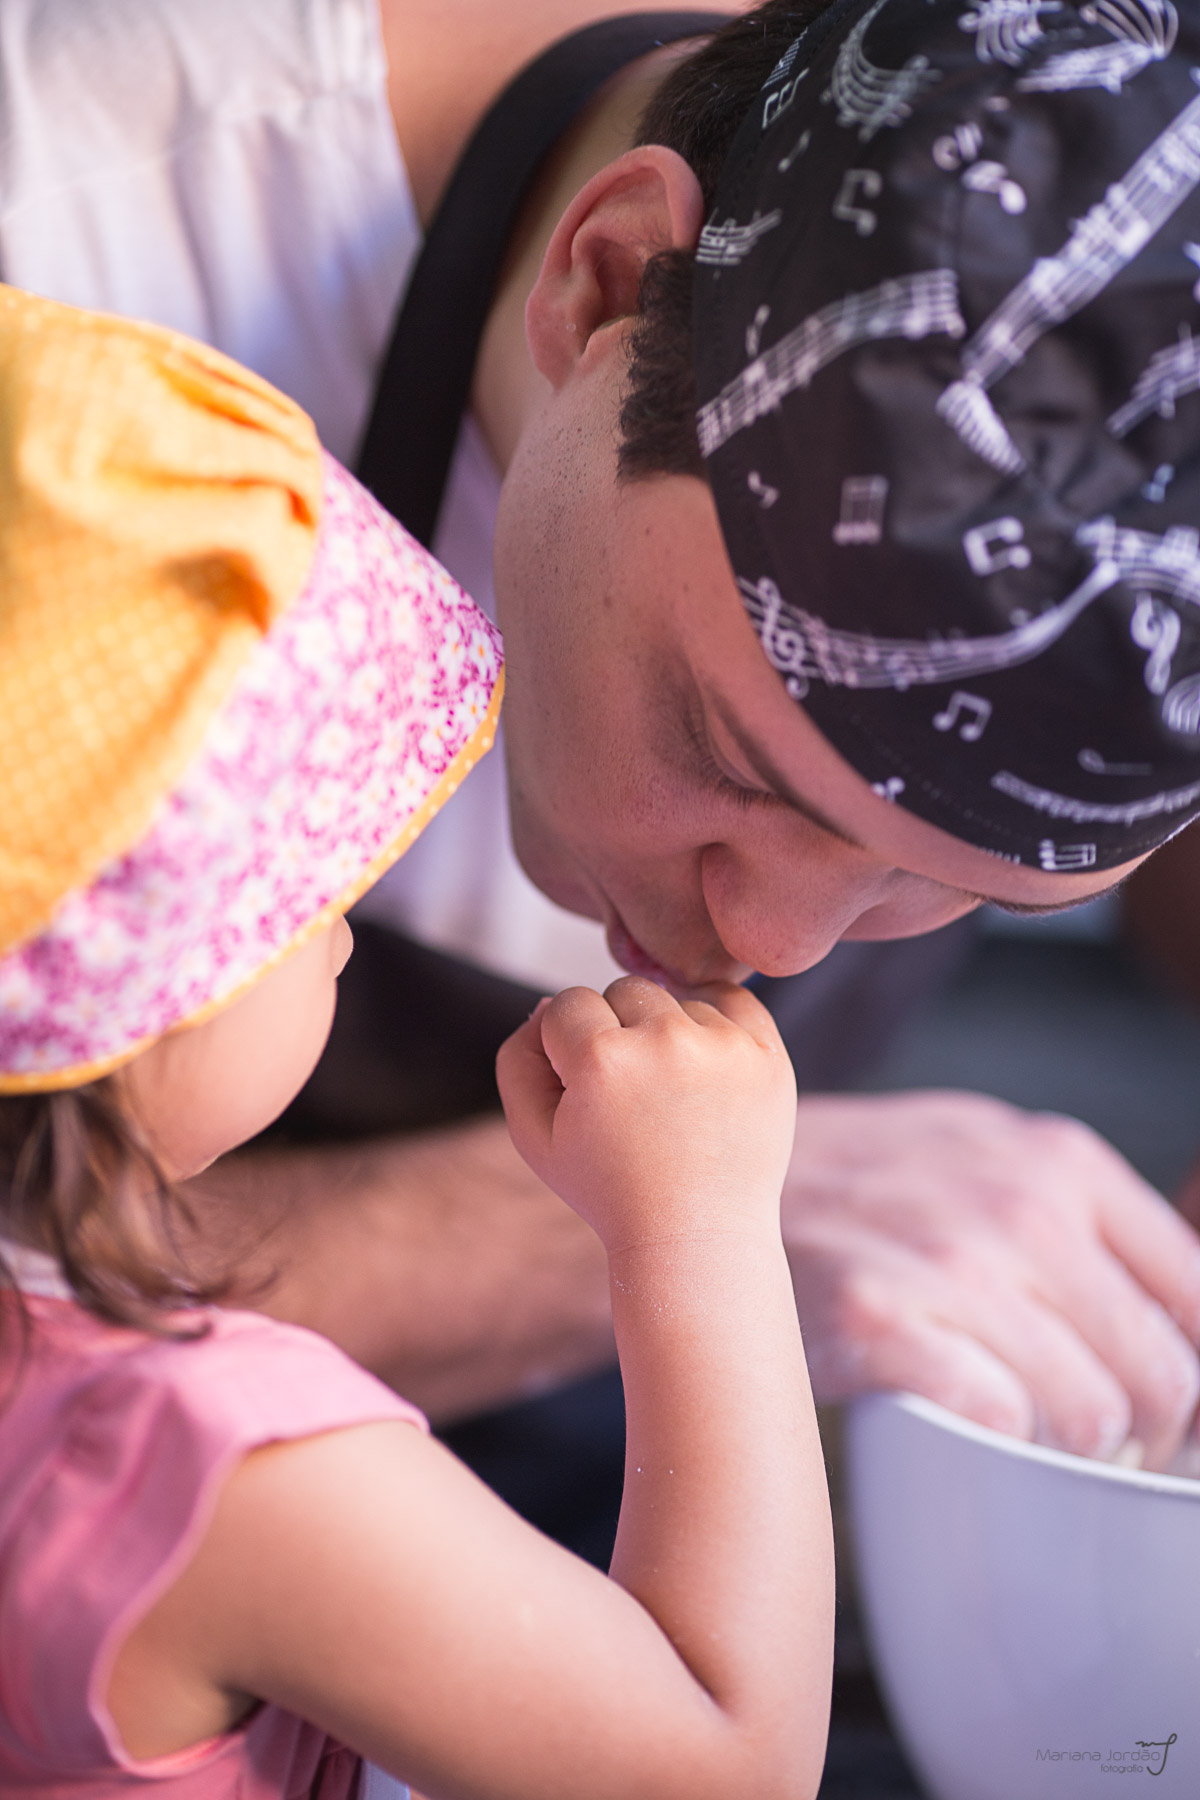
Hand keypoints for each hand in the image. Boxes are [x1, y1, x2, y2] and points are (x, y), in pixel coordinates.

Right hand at [497, 977, 796, 1253]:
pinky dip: (716, 1020)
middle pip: (624, 991)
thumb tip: (546, 1004)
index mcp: (602, 1060)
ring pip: (677, 999)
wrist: (697, 1237)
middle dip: (618, 1032)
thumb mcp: (535, 1136)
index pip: (566, 1003)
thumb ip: (518, 1060)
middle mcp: (665, 1041)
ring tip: (671, 1098)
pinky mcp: (767, 1055)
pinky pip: (732, 999)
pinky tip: (704, 1063)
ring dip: (667, 1034)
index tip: (586, 1092)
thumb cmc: (610, 1189)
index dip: (567, 1047)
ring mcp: (723, 1046)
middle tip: (631, 1097)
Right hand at [781, 1090, 1199, 1469]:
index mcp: (1061, 1160)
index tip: (1164, 1423)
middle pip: (1158, 1375)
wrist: (714, 1184)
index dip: (1193, 1386)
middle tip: (1086, 1452)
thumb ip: (1085, 1225)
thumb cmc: (864, 1187)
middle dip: (1139, 1440)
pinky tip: (952, 1420)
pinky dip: (987, 1442)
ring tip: (1018, 1439)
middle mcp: (1019, 1202)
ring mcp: (947, 1258)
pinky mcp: (877, 1318)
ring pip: (1088, 1414)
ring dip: (1060, 1451)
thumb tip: (1184, 1340)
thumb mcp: (986, 1159)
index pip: (1199, 1299)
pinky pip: (996, 1422)